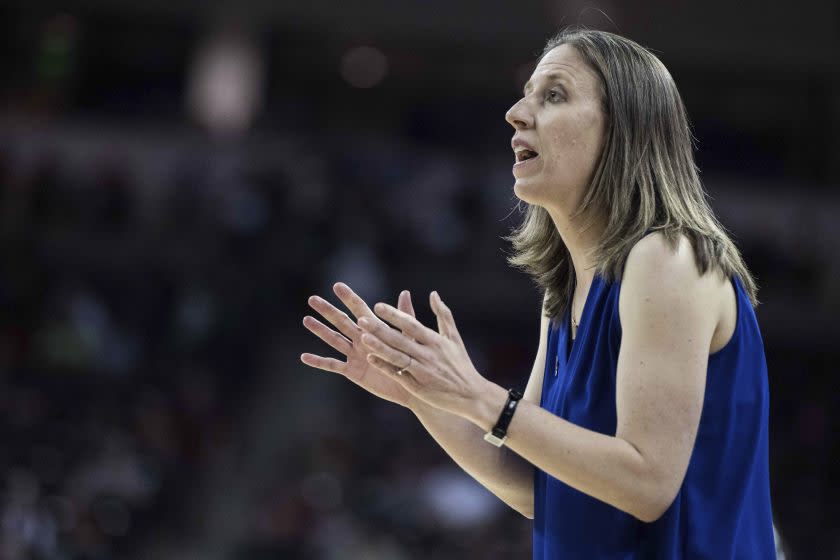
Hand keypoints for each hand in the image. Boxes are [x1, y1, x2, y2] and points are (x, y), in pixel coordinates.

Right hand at [301, 282, 417, 407]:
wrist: (411, 387)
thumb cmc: (412, 361)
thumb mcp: (410, 338)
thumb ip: (405, 317)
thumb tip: (405, 292)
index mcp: (374, 330)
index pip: (359, 310)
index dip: (349, 298)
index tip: (337, 285)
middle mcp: (362, 340)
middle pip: (342, 322)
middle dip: (327, 311)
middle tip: (312, 299)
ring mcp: (355, 355)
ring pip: (334, 340)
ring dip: (320, 331)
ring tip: (306, 320)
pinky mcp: (352, 372)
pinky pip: (333, 365)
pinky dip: (319, 361)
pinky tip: (304, 357)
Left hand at [359, 290, 488, 418]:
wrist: (471, 395)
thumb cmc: (461, 364)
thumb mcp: (454, 338)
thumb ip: (443, 314)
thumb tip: (433, 294)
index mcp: (435, 341)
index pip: (411, 324)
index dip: (394, 315)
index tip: (378, 306)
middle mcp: (427, 354)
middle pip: (400, 339)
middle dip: (380, 329)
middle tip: (361, 319)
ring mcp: (422, 371)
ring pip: (397, 357)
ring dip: (379, 347)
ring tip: (363, 337)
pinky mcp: (418, 387)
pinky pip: (398, 375)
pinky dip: (385, 367)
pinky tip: (370, 359)